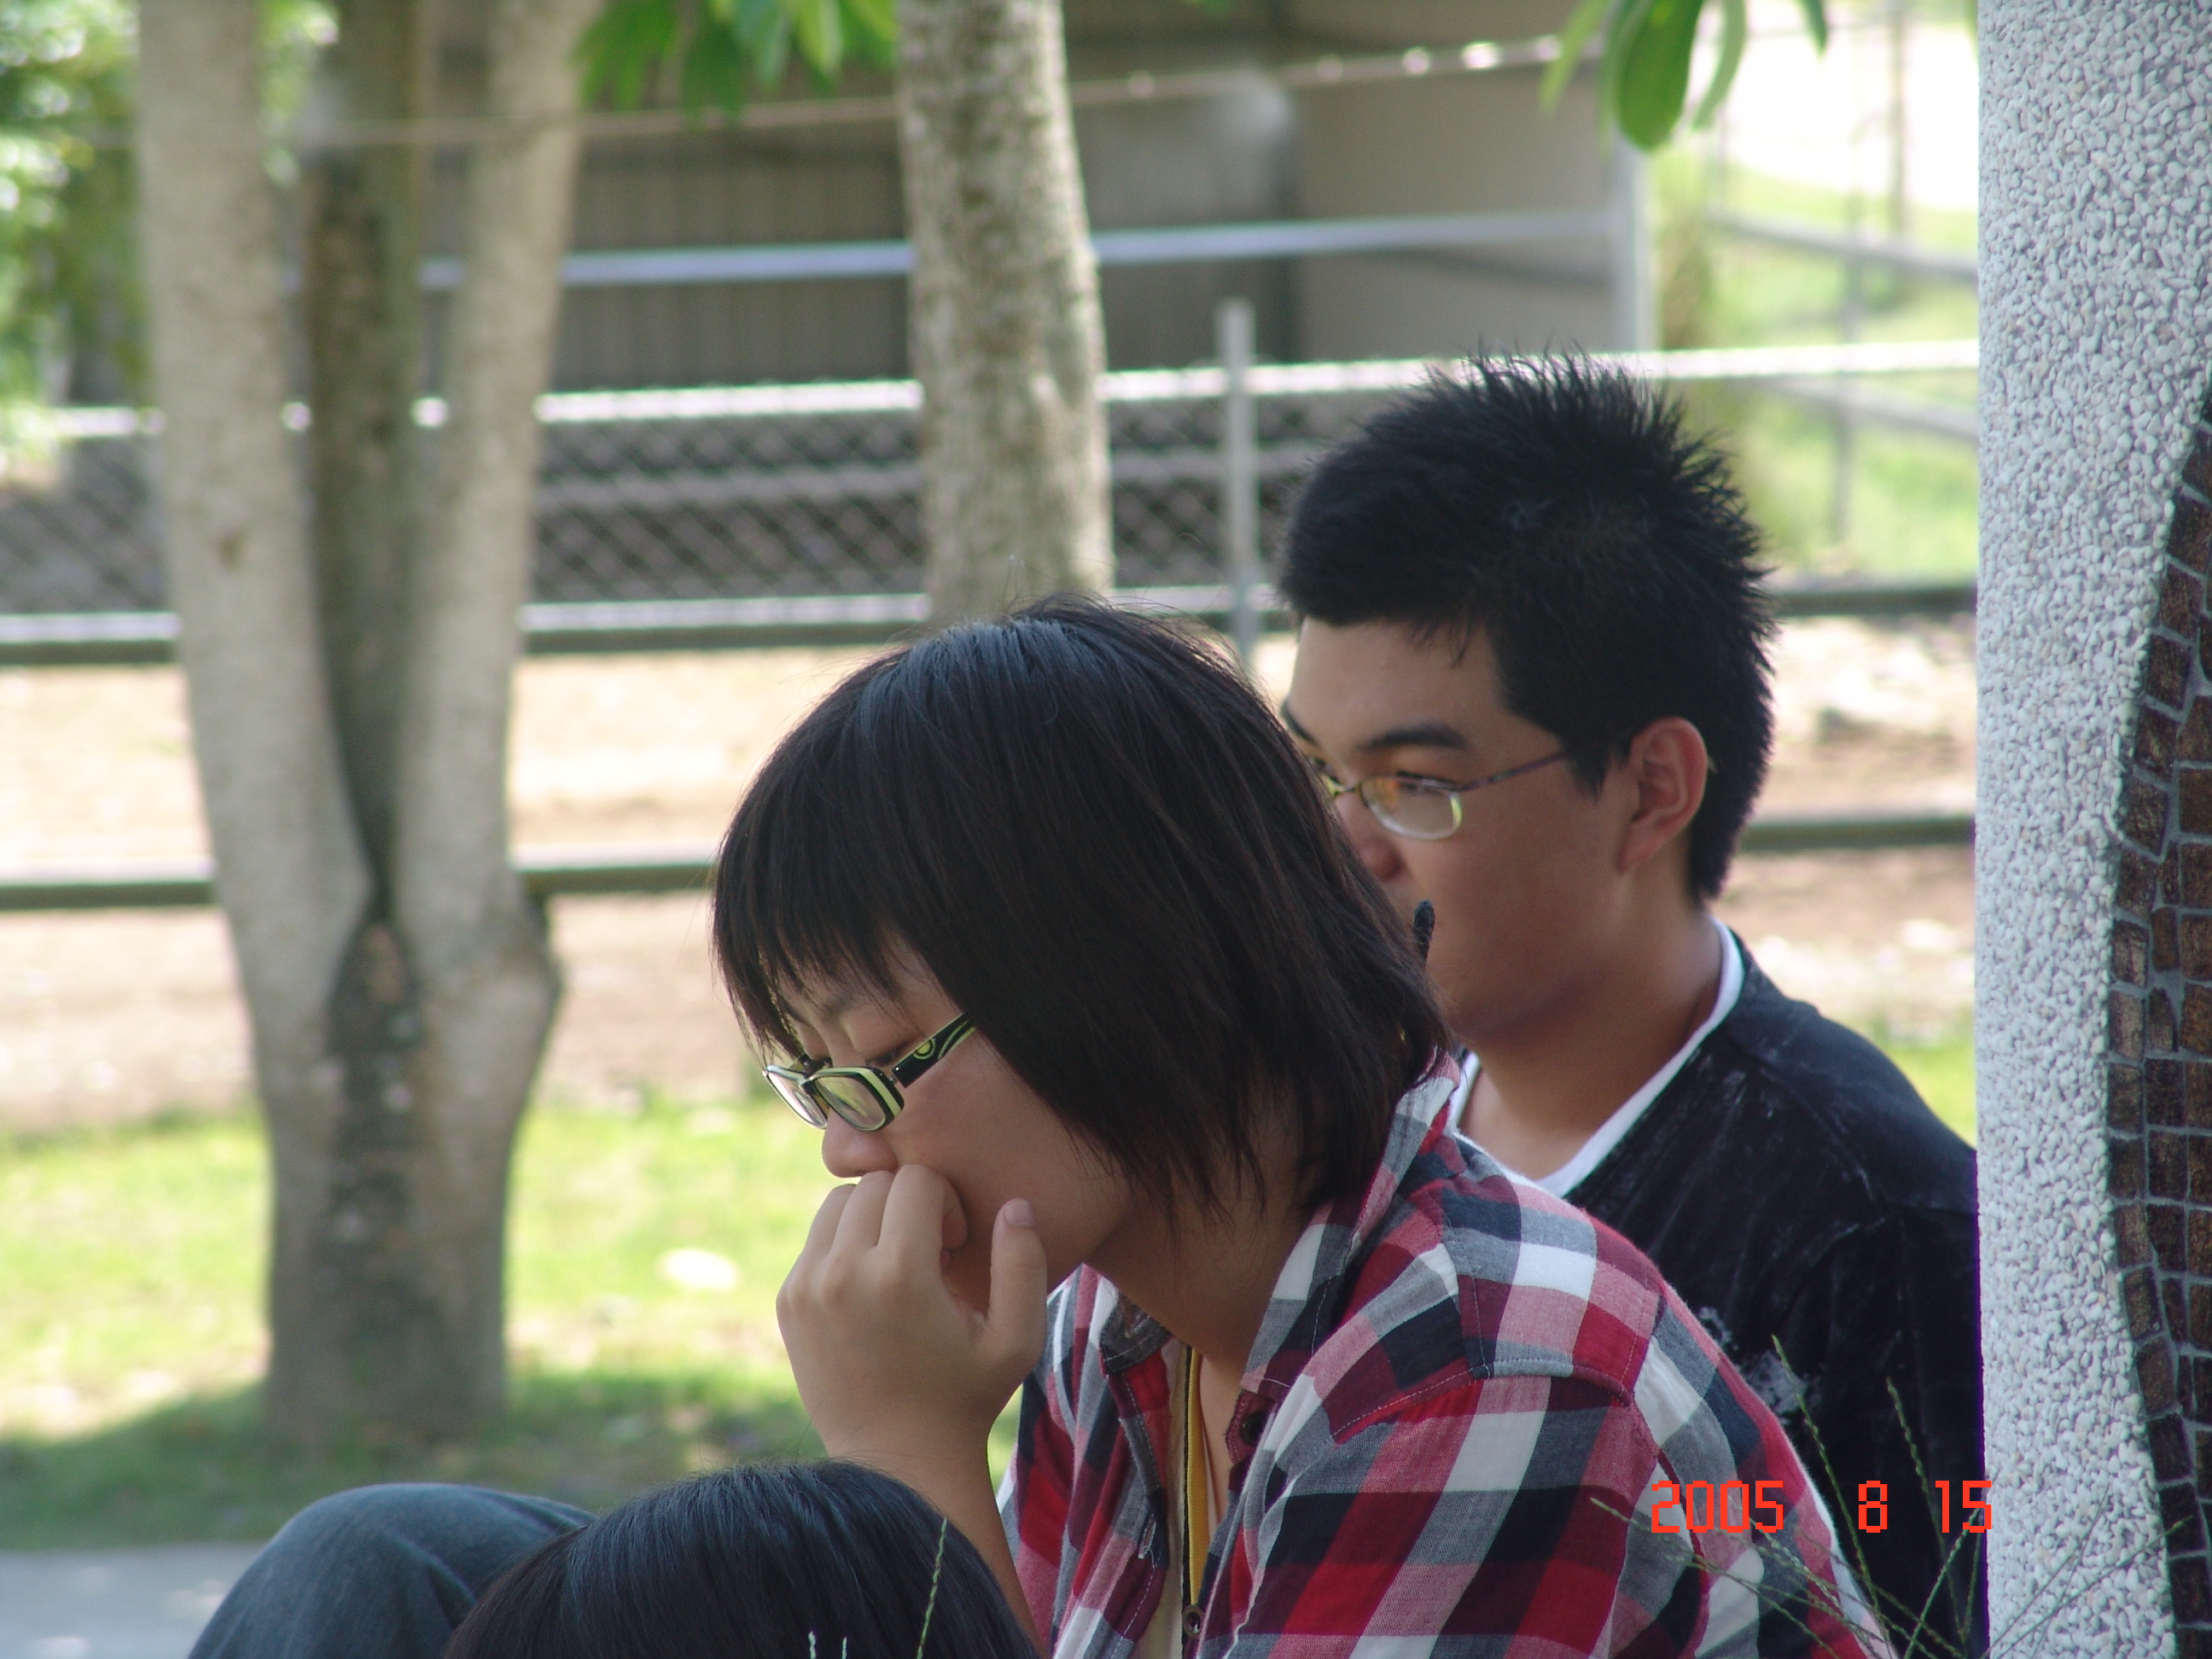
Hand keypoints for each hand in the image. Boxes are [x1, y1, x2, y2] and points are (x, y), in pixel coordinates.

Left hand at [777, 1164, 1046, 1467]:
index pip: (916, 1178)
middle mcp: (844, 1272)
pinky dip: (845, 1247)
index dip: (946, 1201)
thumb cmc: (966, 1398)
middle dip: (908, 1203)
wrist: (896, 1461)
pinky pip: (817, 1240)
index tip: (955, 1244)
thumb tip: (1014, 1204)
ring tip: (898, 1265)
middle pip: (875, 1184)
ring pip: (838, 1202)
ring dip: (872, 1218)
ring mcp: (807, 1286)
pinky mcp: (788, 1301)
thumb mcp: (1017, 1339)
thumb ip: (1024, 1262)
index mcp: (900, 1273)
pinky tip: (871, 1289)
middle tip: (930, 1252)